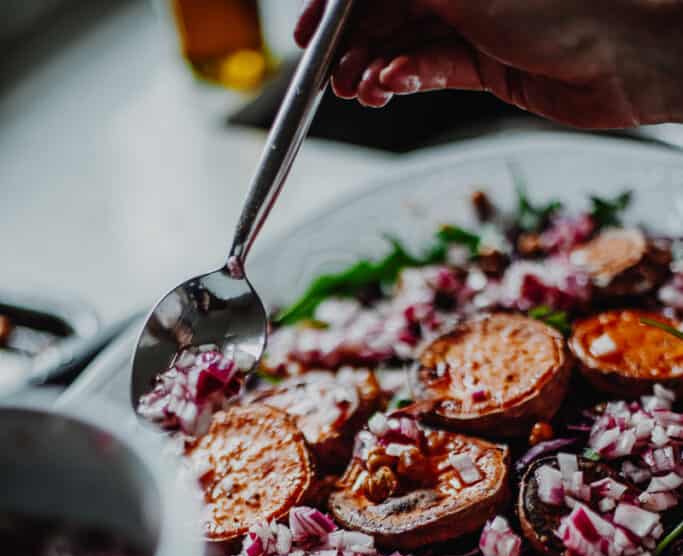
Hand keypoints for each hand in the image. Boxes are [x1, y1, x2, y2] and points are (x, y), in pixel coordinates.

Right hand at [296, 1, 682, 127]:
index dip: (339, 7)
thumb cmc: (564, 5)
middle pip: (387, 10)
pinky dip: (407, 81)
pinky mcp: (487, 64)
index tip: (309, 34)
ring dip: (375, 69)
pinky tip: (392, 88)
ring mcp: (474, 24)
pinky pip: (432, 72)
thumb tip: (351, 0)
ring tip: (360, 90)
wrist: (624, 61)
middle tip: (330, 75)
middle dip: (353, 44)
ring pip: (405, 45)